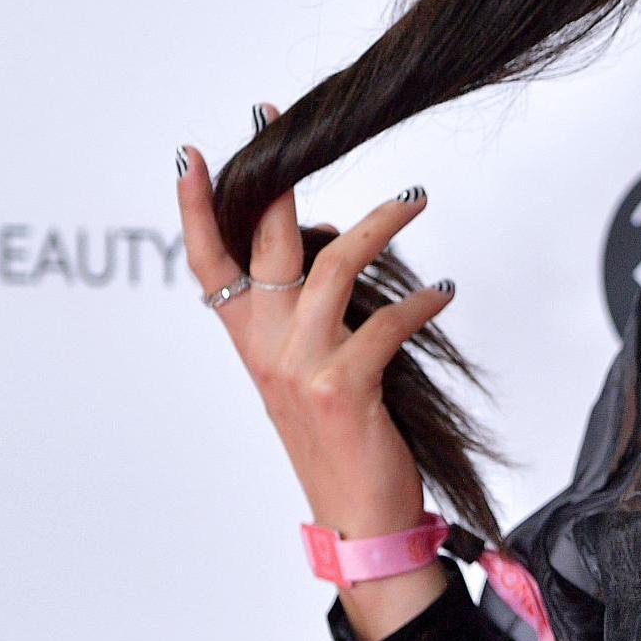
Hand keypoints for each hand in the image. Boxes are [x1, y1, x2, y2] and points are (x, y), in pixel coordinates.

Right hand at [177, 102, 455, 640]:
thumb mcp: (311, 376)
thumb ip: (312, 318)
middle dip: (274, 176)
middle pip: (261, 244)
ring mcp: (300, 369)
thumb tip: (336, 248)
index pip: (209, 265)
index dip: (195, 209)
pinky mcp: (343, 388)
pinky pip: (387, 322)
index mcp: (252, 345)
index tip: (193, 152)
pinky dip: (423, 299)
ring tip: (417, 196)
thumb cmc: (347, 443)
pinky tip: (447, 290)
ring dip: (381, 223)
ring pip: (332, 266)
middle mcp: (265, 351)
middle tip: (279, 117)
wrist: (361, 523)